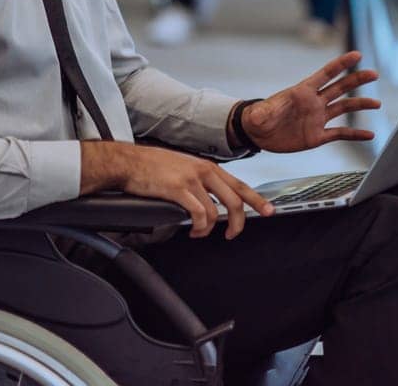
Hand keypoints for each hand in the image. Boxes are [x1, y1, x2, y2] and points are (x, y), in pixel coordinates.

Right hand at [80, 142, 272, 238]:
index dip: (257, 200)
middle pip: (235, 200)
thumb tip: (212, 198)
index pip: (240, 184)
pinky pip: (199, 214)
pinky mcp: (179, 189)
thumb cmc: (152, 165)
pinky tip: (192, 230)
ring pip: (216, 211)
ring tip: (200, 233)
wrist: (129, 162)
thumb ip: (200, 179)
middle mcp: (203, 170)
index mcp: (207, 166)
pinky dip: (199, 228)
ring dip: (210, 229)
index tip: (268, 210)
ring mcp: (192, 179)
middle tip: (232, 234)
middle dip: (239, 222)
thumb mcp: (183, 166)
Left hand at [242, 50, 379, 152]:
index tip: (357, 55)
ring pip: (343, 108)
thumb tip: (259, 115)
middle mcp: (313, 103)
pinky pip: (340, 134)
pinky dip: (355, 134)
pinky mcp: (317, 136)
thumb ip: (263, 113)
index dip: (340, 64)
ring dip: (360, 104)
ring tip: (376, 103)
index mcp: (302, 92)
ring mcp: (316, 118)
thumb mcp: (259, 115)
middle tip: (374, 74)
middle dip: (356, 79)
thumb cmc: (257, 118)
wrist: (257, 134)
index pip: (325, 74)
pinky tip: (370, 135)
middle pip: (339, 88)